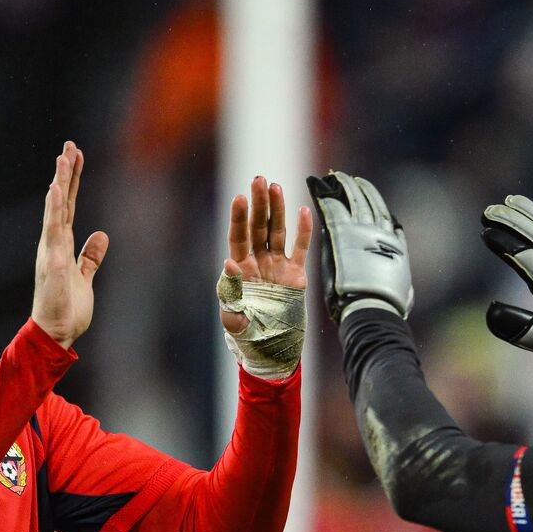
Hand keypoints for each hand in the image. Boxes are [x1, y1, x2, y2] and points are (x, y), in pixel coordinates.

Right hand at [32, 141, 108, 347]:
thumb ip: (91, 257)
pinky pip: (53, 231)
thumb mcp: (85, 277)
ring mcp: (51, 251)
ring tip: (63, 158)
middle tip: (70, 146)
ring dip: (59, 183)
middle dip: (65, 173)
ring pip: (55, 210)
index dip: (72, 182)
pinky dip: (54, 210)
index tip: (75, 157)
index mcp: (61, 245)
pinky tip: (56, 191)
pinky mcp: (53, 262)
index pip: (68, 207)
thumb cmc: (67, 308)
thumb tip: (101, 235)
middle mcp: (53, 243)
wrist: (55, 332)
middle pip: (61, 201)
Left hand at [220, 176, 310, 334]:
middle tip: (258, 179)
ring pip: (277, 232)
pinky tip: (303, 210)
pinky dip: (303, 231)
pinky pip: (301, 249)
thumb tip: (229, 262)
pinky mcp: (296, 276)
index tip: (240, 198)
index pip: (238, 237)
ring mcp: (277, 267)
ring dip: (277, 210)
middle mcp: (258, 264)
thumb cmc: (248, 337)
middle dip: (258, 203)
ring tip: (276, 186)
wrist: (273, 352)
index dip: (239, 218)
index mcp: (240, 271)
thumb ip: (230, 293)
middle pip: (258, 227)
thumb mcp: (234, 319)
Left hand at [306, 170, 412, 320]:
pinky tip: (319, 187)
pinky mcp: (341, 234)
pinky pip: (332, 210)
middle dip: (359, 189)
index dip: (376, 202)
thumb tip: (401, 277)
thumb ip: (398, 276)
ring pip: (352, 201)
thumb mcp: (403, 289)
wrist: (372, 305)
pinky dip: (326, 197)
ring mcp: (360, 231)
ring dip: (344, 187)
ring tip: (336, 176)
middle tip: (350, 178)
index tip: (370, 192)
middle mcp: (379, 232)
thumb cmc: (387, 305)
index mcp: (394, 244)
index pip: (384, 216)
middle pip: (369, 203)